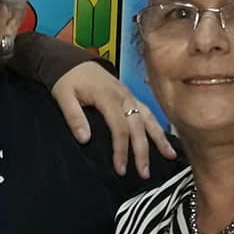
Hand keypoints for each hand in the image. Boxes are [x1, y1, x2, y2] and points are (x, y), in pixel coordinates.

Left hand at [52, 62, 176, 176]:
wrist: (71, 61)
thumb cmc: (67, 79)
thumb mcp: (63, 96)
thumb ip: (74, 117)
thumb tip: (85, 139)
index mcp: (108, 96)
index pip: (120, 128)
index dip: (121, 150)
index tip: (120, 168)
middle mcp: (124, 96)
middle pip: (138, 126)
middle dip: (142, 151)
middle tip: (144, 172)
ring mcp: (129, 95)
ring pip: (149, 118)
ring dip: (159, 138)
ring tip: (170, 155)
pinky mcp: (130, 96)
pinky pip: (148, 112)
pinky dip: (158, 126)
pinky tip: (164, 137)